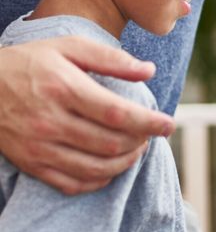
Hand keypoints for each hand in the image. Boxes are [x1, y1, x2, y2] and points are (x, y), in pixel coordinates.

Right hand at [0, 37, 169, 194]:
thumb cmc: (30, 61)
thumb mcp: (69, 47)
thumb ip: (112, 59)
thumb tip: (149, 70)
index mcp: (64, 89)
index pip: (117, 114)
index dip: (149, 123)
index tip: (168, 124)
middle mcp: (50, 122)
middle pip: (110, 144)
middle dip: (140, 142)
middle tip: (151, 134)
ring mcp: (38, 147)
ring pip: (95, 168)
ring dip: (124, 163)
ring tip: (136, 150)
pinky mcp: (30, 164)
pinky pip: (71, 184)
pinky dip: (98, 181)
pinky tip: (111, 167)